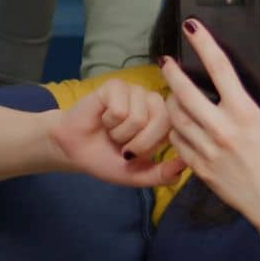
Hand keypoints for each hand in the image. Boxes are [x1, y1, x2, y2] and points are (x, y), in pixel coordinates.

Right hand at [49, 78, 184, 187]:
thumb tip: (185, 166)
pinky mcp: (115, 86)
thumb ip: (162, 174)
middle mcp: (152, 101)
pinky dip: (108, 121)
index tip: (135, 153)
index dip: (150, 147)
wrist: (74, 151)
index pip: (173, 129)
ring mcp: (134, 91)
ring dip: (120, 133)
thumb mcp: (136, 174)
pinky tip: (102, 119)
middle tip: (122, 145)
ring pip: (138, 117)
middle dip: (138, 143)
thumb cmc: (107, 159)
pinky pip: (120, 108)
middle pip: (160, 121)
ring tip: (111, 131)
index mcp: (162, 119)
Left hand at [160, 19, 259, 231]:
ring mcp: (208, 150)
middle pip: (186, 92)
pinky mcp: (200, 168)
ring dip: (171, 100)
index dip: (203, 43)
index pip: (219, 68)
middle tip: (166, 60)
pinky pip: (178, 143)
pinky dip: (175, 130)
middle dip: (172, 72)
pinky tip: (180, 123)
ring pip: (177, 118)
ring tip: (171, 91)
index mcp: (244, 113)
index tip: (191, 27)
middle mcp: (222, 129)